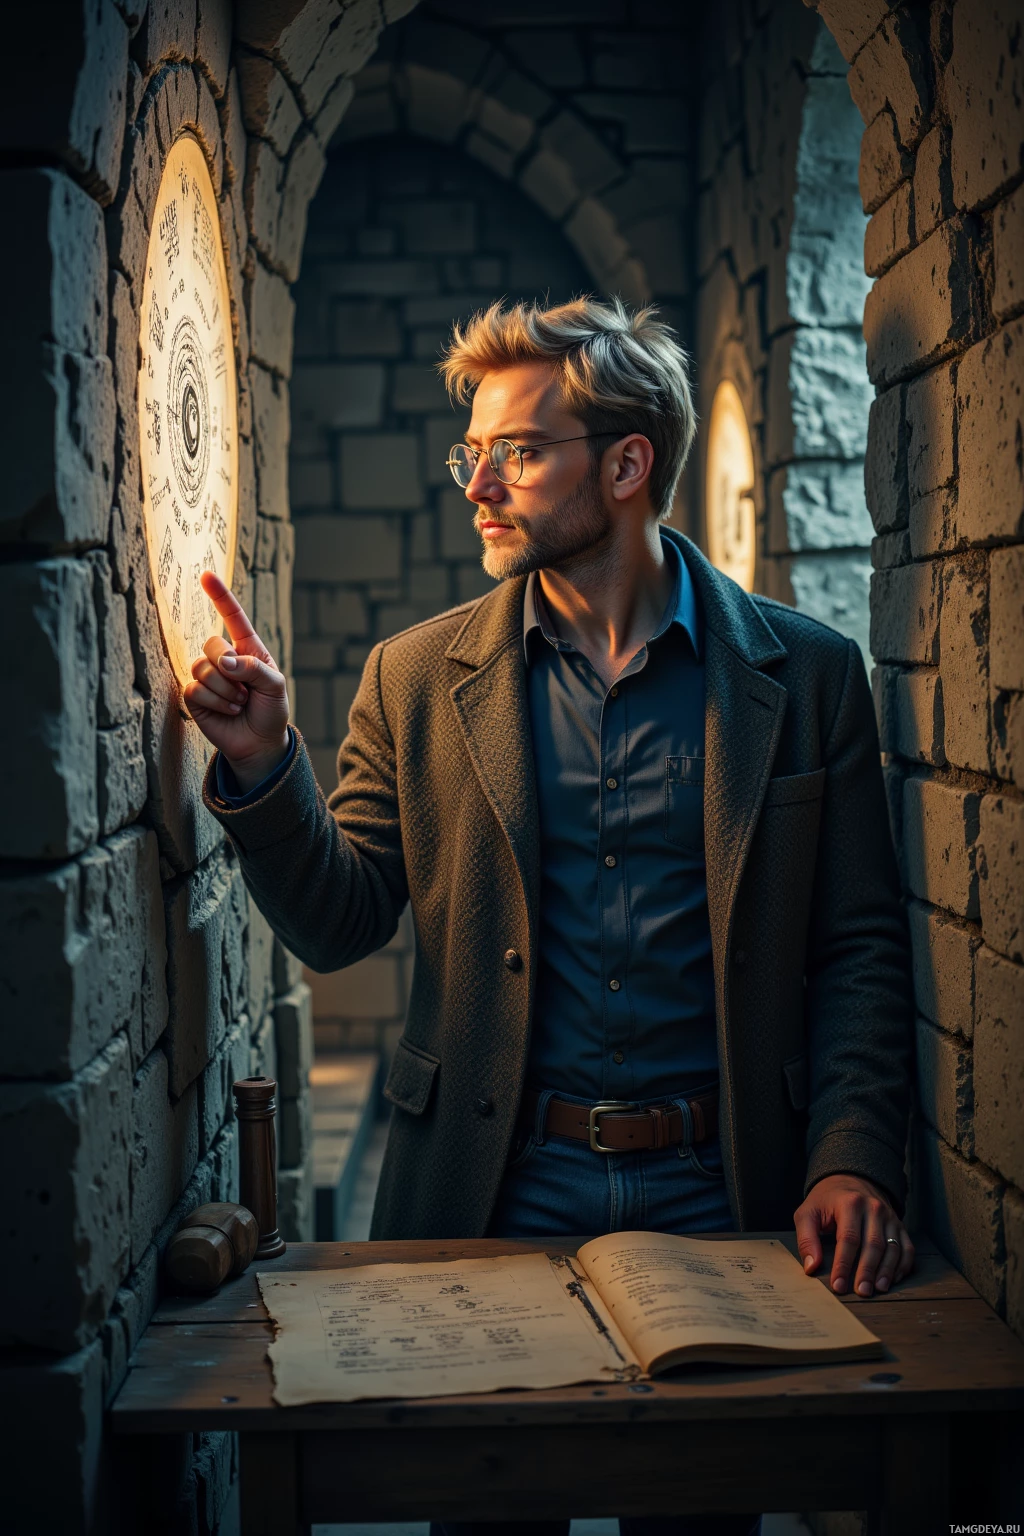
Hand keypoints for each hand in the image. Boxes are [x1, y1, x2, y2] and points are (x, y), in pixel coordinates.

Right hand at [183, 571, 290, 792]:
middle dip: (230, 668)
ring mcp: (208, 676)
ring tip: (239, 702)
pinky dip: (216, 702)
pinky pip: (195, 688)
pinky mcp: (195, 696)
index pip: (233, 617)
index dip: (220, 596)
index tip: (206, 575)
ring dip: (226, 689)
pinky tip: (229, 711)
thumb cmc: (270, 711)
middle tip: (246, 690)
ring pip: (202, 667)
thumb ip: (255, 668)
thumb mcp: (275, 686)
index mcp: (247, 648)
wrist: (260, 742)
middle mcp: (225, 658)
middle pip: (212, 644)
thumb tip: (224, 662)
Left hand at [794, 1174, 913, 1296]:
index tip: (838, 1286)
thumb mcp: (807, 1213)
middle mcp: (873, 1208)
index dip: (843, 1264)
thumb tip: (811, 1267)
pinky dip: (903, 1265)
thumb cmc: (826, 1201)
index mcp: (849, 1203)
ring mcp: (889, 1216)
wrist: (849, 1179)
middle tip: (862, 1292)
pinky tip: (893, 1280)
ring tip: (878, 1289)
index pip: (848, 1238)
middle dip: (867, 1271)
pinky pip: (907, 1247)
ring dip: (887, 1271)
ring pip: (892, 1247)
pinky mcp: (899, 1224)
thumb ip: (806, 1239)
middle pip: (874, 1244)